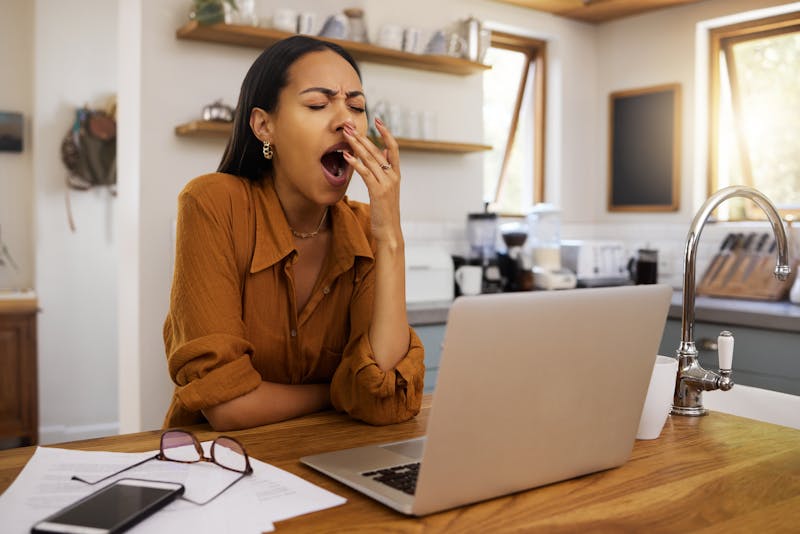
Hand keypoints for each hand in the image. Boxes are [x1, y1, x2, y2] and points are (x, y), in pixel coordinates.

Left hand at [342, 118, 402, 244]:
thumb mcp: (387, 189)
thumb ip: (386, 171)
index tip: (378, 120)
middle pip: (377, 150)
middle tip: (350, 125)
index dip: (386, 133)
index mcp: (396, 174)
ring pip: (371, 159)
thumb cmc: (385, 212)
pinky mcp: (378, 191)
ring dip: (357, 146)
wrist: (389, 231)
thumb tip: (384, 154)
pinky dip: (355, 163)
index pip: (393, 148)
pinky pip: (365, 173)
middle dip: (363, 136)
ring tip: (346, 135)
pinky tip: (346, 156)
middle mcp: (393, 176)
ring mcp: (386, 183)